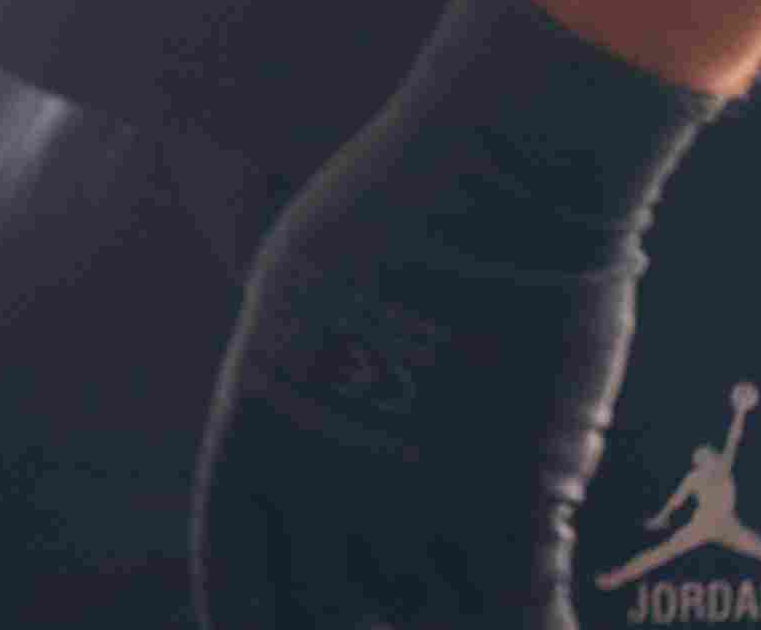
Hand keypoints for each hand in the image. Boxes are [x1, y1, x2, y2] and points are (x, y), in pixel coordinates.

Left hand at [194, 0, 714, 625]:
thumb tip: (310, 418)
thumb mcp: (306, 292)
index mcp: (261, 420)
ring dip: (442, 628)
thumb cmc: (401, 208)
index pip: (234, 562)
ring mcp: (424, 490)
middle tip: (368, 621)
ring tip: (453, 617)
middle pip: (321, 614)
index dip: (243, 614)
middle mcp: (329, 474)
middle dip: (346, 628)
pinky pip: (526, 615)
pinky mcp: (518, 496)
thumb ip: (301, 374)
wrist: (496, 174)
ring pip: (428, 624)